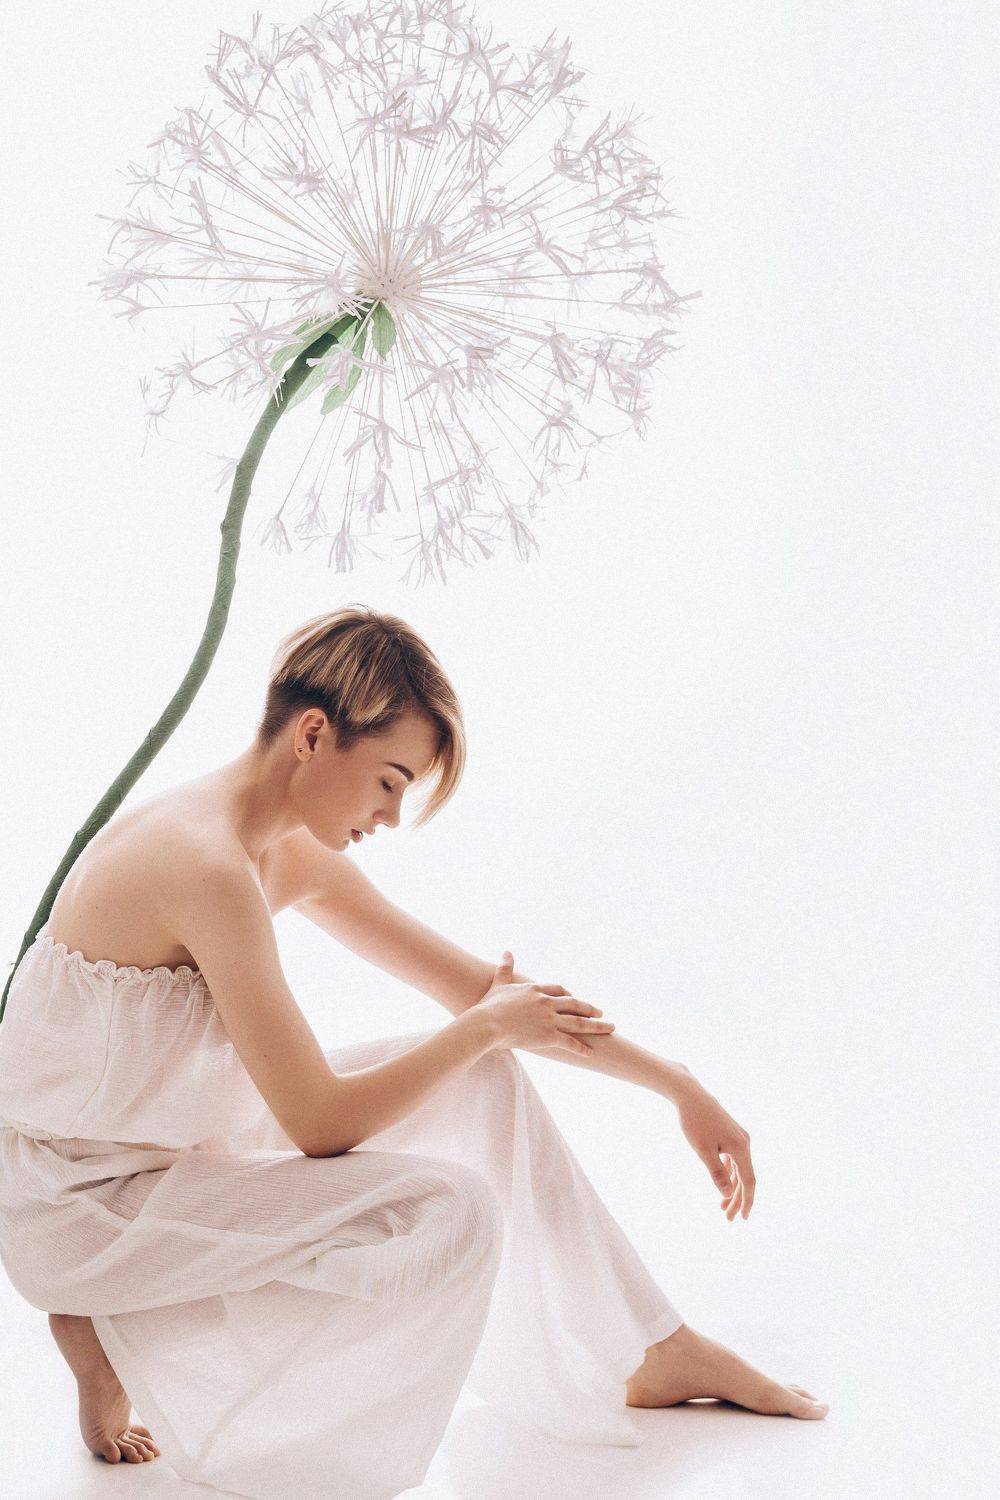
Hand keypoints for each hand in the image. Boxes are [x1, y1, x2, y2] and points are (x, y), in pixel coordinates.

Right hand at [475, 950, 614, 1055]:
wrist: (486, 1024)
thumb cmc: (489, 1005)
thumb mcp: (499, 983)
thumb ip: (505, 968)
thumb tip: (507, 951)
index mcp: (536, 989)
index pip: (559, 990)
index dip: (569, 995)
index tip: (575, 999)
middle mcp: (547, 1002)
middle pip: (575, 1004)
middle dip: (589, 1008)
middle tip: (601, 1012)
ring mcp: (549, 1019)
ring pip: (579, 1022)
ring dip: (596, 1025)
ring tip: (609, 1027)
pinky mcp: (549, 1036)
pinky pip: (570, 1042)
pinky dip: (582, 1048)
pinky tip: (591, 1052)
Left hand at [676, 1079, 755, 1219]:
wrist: (690, 1095)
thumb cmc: (694, 1122)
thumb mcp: (703, 1150)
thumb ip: (717, 1173)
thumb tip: (728, 1194)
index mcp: (741, 1148)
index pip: (749, 1181)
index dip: (747, 1201)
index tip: (743, 1218)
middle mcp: (744, 1142)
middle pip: (745, 1177)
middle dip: (737, 1199)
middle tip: (728, 1218)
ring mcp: (738, 1137)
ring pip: (739, 1169)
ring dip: (733, 1188)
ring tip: (723, 1207)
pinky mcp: (730, 1134)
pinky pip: (734, 1160)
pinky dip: (729, 1174)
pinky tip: (723, 1184)